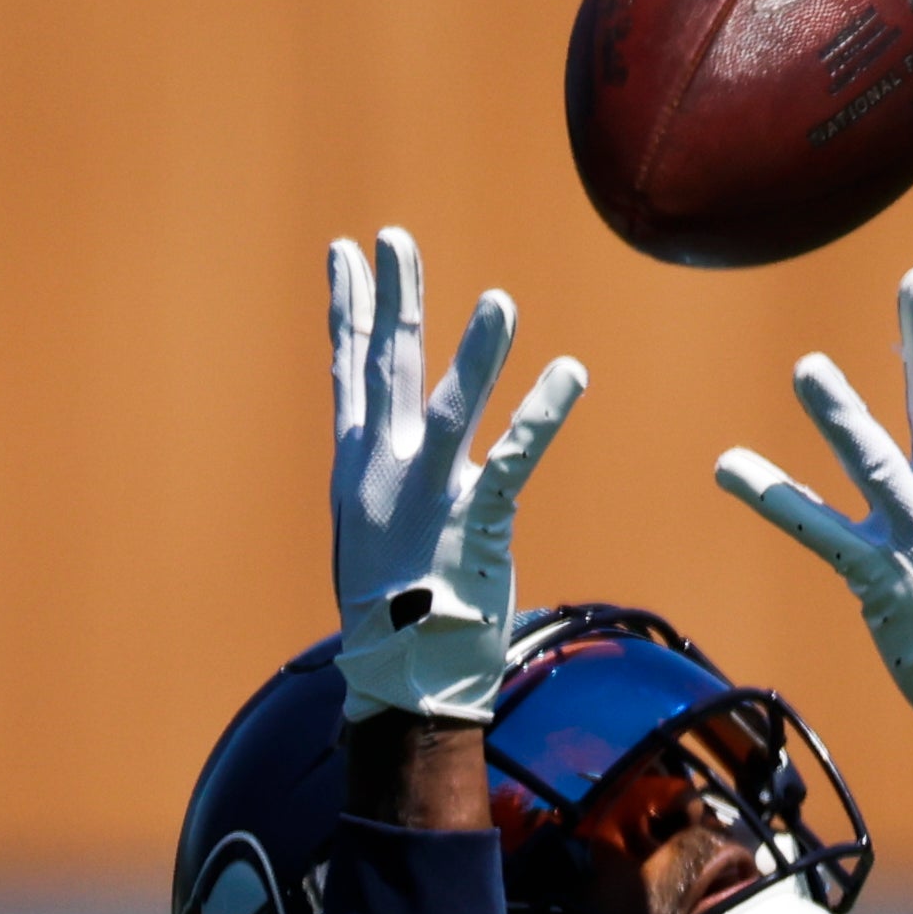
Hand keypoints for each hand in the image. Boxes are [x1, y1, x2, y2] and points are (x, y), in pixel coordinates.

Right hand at [328, 227, 587, 722]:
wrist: (402, 675)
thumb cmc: (396, 608)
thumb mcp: (374, 530)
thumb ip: (386, 477)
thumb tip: (386, 445)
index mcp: (358, 466)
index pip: (349, 370)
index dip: (347, 309)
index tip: (343, 253)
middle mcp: (386, 469)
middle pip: (387, 367)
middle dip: (393, 299)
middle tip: (395, 238)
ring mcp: (429, 494)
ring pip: (451, 406)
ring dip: (476, 353)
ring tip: (500, 300)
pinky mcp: (476, 521)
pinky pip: (516, 456)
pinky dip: (543, 413)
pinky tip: (569, 372)